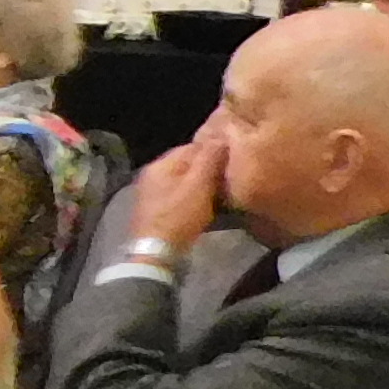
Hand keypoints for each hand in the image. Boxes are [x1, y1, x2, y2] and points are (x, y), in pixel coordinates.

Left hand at [120, 129, 227, 256]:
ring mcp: (154, 193)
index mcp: (160, 164)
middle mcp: (153, 174)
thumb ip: (209, 160)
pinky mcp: (159, 209)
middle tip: (232, 176)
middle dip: (210, 168)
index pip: (192, 146)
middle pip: (188, 164)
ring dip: (204, 184)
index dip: (215, 150)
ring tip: (224, 191)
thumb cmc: (179, 215)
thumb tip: (221, 137)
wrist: (158, 251)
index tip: (235, 158)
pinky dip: (195, 197)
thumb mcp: (198, 184)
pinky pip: (182, 196)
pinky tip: (209, 205)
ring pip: (186, 181)